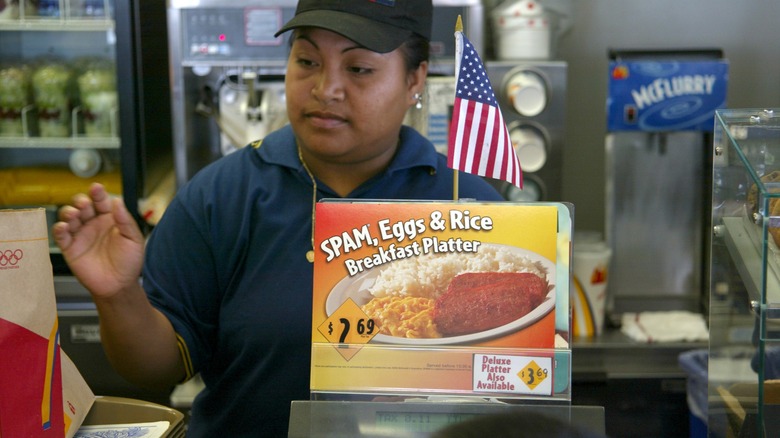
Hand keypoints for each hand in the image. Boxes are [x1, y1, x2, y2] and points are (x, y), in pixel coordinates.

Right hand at [52, 183, 144, 297]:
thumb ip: (125, 221)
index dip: (97, 193)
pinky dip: (59, 229)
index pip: (101, 201)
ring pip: (69, 217)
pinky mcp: (70, 248)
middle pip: (81, 206)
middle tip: (84, 204)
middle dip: (80, 201)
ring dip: (69, 213)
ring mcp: (80, 235)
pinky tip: (63, 227)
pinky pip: (61, 236)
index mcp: (109, 219)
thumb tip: (117, 201)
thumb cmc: (129, 261)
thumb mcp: (133, 239)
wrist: (119, 285)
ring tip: (74, 214)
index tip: (96, 187)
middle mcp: (93, 223)